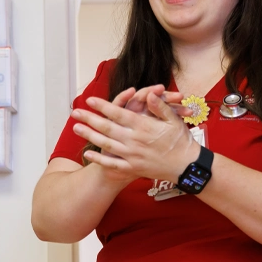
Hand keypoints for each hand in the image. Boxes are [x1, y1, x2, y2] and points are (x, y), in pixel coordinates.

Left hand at [72, 89, 199, 182]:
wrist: (186, 167)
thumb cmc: (181, 141)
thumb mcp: (174, 120)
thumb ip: (160, 107)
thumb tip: (148, 94)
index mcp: (144, 126)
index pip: (118, 113)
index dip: (103, 106)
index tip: (90, 100)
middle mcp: (134, 140)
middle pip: (107, 128)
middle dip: (89, 119)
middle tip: (75, 113)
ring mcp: (132, 156)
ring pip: (106, 144)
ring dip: (89, 136)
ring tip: (76, 129)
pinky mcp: (132, 168)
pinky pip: (112, 164)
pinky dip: (99, 159)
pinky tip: (88, 154)